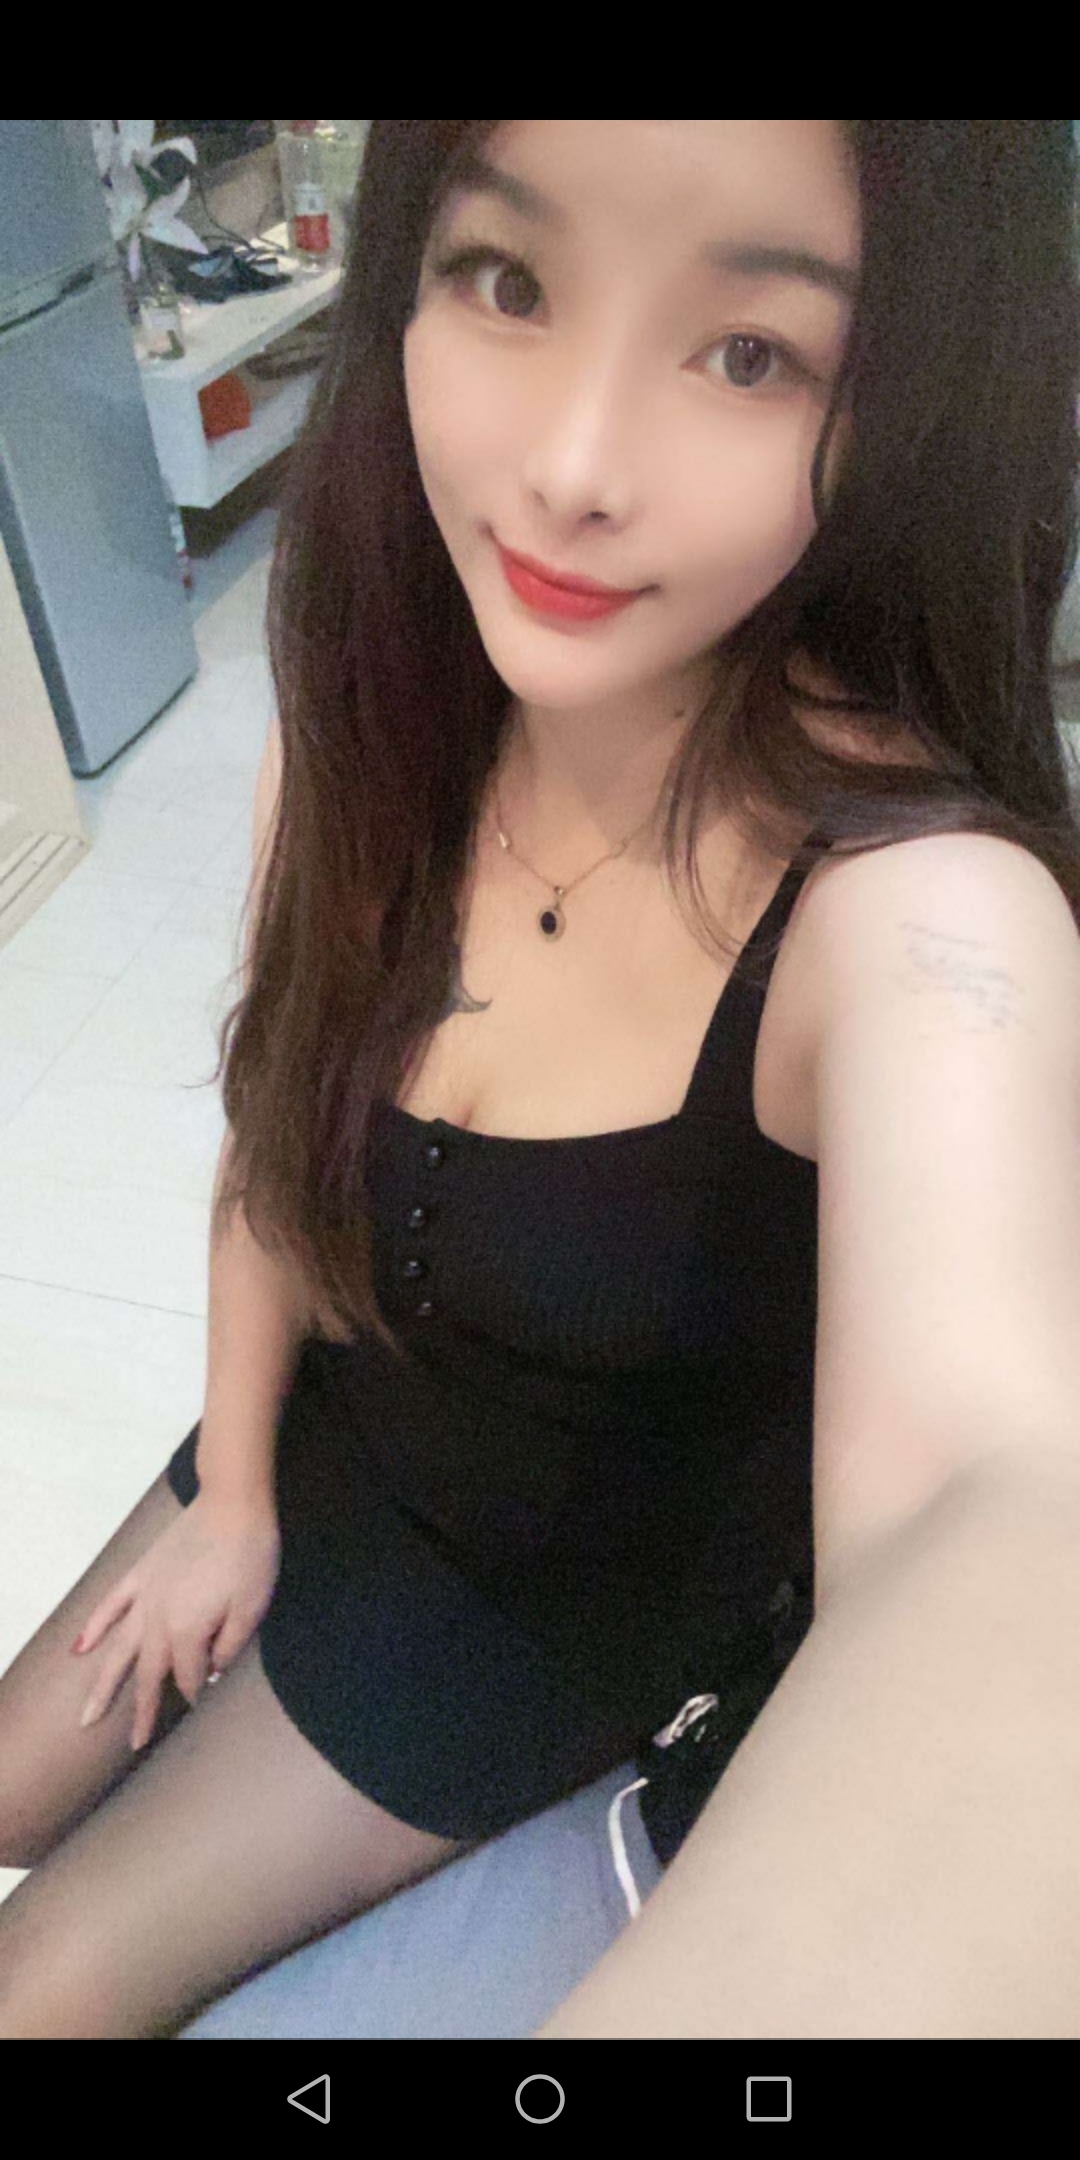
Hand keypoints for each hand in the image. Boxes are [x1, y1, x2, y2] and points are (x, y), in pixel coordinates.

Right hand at [71, 1490, 281, 1749]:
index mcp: (189, 1631)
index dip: (197, 1689)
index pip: (189, 1676)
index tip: (205, 1695)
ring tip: (87, 1717)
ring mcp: (145, 1596)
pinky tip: (80, 1650)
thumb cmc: (251, 1555)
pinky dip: (93, 1628)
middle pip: (148, 1675)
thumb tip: (211, 1672)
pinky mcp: (141, 1573)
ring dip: (104, 1686)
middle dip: (142, 1711)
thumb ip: (230, 1647)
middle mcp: (159, 1620)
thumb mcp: (253, 1608)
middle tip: (133, 1744)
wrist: (232, 1502)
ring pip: (118, 1651)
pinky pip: (110, 1606)